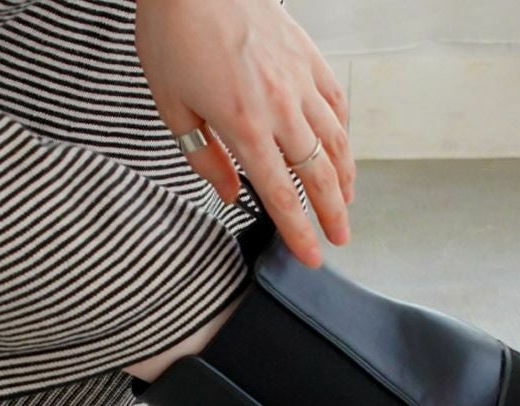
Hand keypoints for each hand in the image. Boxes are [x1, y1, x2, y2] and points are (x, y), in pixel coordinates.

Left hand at [135, 0, 355, 268]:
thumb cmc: (174, 33)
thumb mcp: (172, 105)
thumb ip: (203, 157)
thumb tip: (230, 194)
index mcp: (243, 125)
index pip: (281, 194)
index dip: (299, 231)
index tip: (313, 257)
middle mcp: (280, 106)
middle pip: (317, 174)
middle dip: (332, 214)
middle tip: (341, 240)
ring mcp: (300, 79)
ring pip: (335, 139)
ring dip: (344, 177)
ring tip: (346, 203)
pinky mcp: (308, 55)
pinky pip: (336, 101)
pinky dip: (343, 131)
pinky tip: (341, 149)